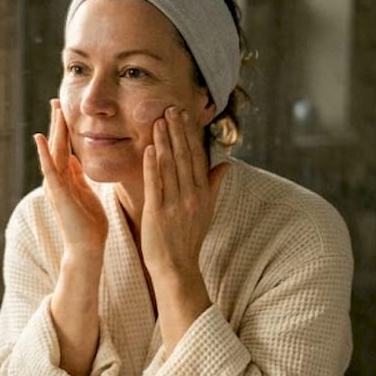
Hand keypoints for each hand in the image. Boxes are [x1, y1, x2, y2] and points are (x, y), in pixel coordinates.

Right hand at [35, 99, 107, 263]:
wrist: (87, 248)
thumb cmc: (89, 225)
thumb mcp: (86, 193)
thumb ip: (78, 176)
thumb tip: (74, 158)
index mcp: (67, 178)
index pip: (65, 147)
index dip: (64, 128)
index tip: (64, 109)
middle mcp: (58, 179)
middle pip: (57, 145)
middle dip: (57, 122)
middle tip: (56, 100)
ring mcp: (56, 186)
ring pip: (54, 152)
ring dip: (53, 129)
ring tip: (53, 109)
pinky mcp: (57, 193)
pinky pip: (50, 169)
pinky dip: (44, 153)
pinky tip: (40, 137)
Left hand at [141, 107, 228, 350]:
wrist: (177, 269)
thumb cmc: (187, 240)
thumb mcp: (206, 211)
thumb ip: (213, 186)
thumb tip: (226, 165)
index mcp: (202, 193)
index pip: (197, 157)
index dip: (191, 135)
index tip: (185, 115)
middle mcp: (192, 196)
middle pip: (185, 157)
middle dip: (178, 131)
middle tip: (172, 107)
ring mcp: (176, 204)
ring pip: (171, 167)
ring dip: (165, 142)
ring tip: (159, 120)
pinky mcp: (158, 213)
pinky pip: (156, 185)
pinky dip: (153, 166)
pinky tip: (149, 149)